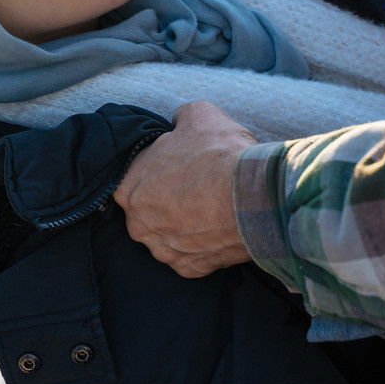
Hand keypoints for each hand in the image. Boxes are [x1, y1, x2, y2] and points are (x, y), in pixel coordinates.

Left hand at [113, 101, 255, 277]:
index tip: (178, 164)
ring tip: (213, 206)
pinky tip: (220, 226)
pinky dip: (204, 244)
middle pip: (150, 210)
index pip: (134, 178)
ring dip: (186, 224)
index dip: (157, 168)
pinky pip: (192, 255)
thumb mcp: (198, 114)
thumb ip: (180, 118)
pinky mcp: (190, 269)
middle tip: (198, 184)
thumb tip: (180, 122)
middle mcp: (139, 225)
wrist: (255, 196)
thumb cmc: (220, 153)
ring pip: (170, 235)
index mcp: (130, 188)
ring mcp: (164, 250)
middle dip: (169, 199)